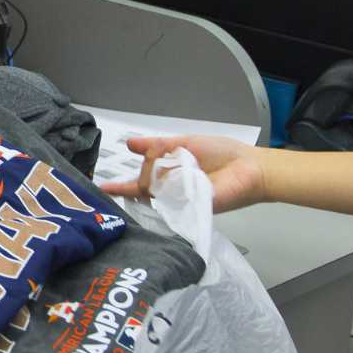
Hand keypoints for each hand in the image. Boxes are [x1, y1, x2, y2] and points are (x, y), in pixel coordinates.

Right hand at [100, 133, 270, 212]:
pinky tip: (173, 183)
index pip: (141, 182)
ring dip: (156, 179)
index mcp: (170, 176)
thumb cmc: (223, 154)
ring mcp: (181, 202)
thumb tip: (129, 144)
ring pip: (156, 193)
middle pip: (145, 184)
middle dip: (144, 172)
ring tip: (175, 170)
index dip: (122, 185)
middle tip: (154, 164)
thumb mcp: (186, 143)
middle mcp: (172, 192)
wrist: (250, 167)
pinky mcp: (192, 209)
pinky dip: (170, 189)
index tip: (102, 188)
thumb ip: (158, 145)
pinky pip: (172, 201)